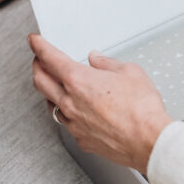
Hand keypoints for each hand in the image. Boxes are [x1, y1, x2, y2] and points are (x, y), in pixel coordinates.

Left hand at [28, 34, 172, 173]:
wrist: (148, 141)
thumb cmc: (141, 109)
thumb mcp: (129, 72)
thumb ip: (107, 63)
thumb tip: (97, 59)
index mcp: (79, 80)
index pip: (49, 58)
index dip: (39, 46)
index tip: (35, 41)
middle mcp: (70, 102)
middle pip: (40, 81)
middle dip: (37, 66)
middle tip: (39, 60)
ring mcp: (73, 123)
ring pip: (49, 104)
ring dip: (48, 91)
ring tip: (54, 85)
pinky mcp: (81, 139)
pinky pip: (66, 123)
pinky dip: (66, 112)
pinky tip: (74, 110)